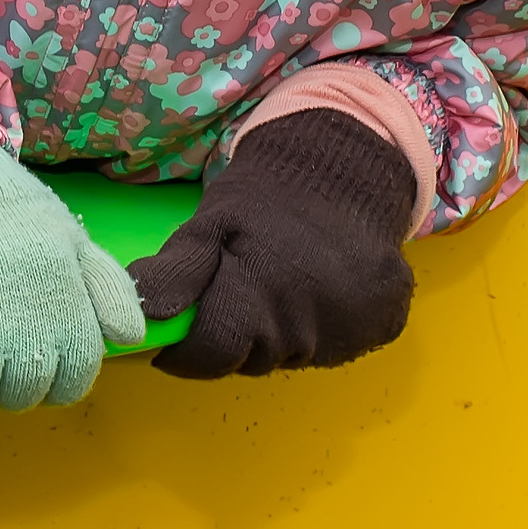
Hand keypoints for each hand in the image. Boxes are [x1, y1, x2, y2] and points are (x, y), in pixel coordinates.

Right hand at [0, 133, 146, 429]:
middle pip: (24, 396)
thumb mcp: (68, 234)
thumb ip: (107, 287)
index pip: (73, 382)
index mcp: (66, 304)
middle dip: (10, 378)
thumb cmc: (2, 205)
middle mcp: (23, 328)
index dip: (54, 374)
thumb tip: (131, 336)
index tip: (31, 350)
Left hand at [129, 108, 418, 377]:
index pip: (212, 354)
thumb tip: (143, 316)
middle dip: (237, 336)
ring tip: (282, 280)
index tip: (181, 338)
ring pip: (296, 355)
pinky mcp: (384, 325)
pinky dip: (325, 326)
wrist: (341, 169)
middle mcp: (307, 322)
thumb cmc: (263, 202)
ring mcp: (351, 328)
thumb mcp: (207, 223)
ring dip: (282, 332)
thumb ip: (174, 272)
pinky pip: (340, 345)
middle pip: (255, 359)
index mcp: (256, 294)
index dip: (188, 353)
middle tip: (240, 290)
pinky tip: (321, 287)